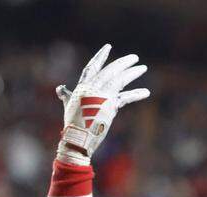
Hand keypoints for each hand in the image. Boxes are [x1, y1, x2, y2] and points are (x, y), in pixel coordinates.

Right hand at [56, 44, 149, 164]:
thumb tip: (59, 89)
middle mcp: (92, 89)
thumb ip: (66, 95)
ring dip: (132, 73)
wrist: (77, 139)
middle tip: (134, 57)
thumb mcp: (68, 106)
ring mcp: (101, 96)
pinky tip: (146, 92)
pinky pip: (126, 97)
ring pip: (119, 80)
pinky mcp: (110, 106)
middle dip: (123, 63)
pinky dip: (136, 94)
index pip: (92, 67)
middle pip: (110, 70)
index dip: (100, 56)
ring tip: (143, 67)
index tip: (108, 46)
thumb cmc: (72, 125)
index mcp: (82, 87)